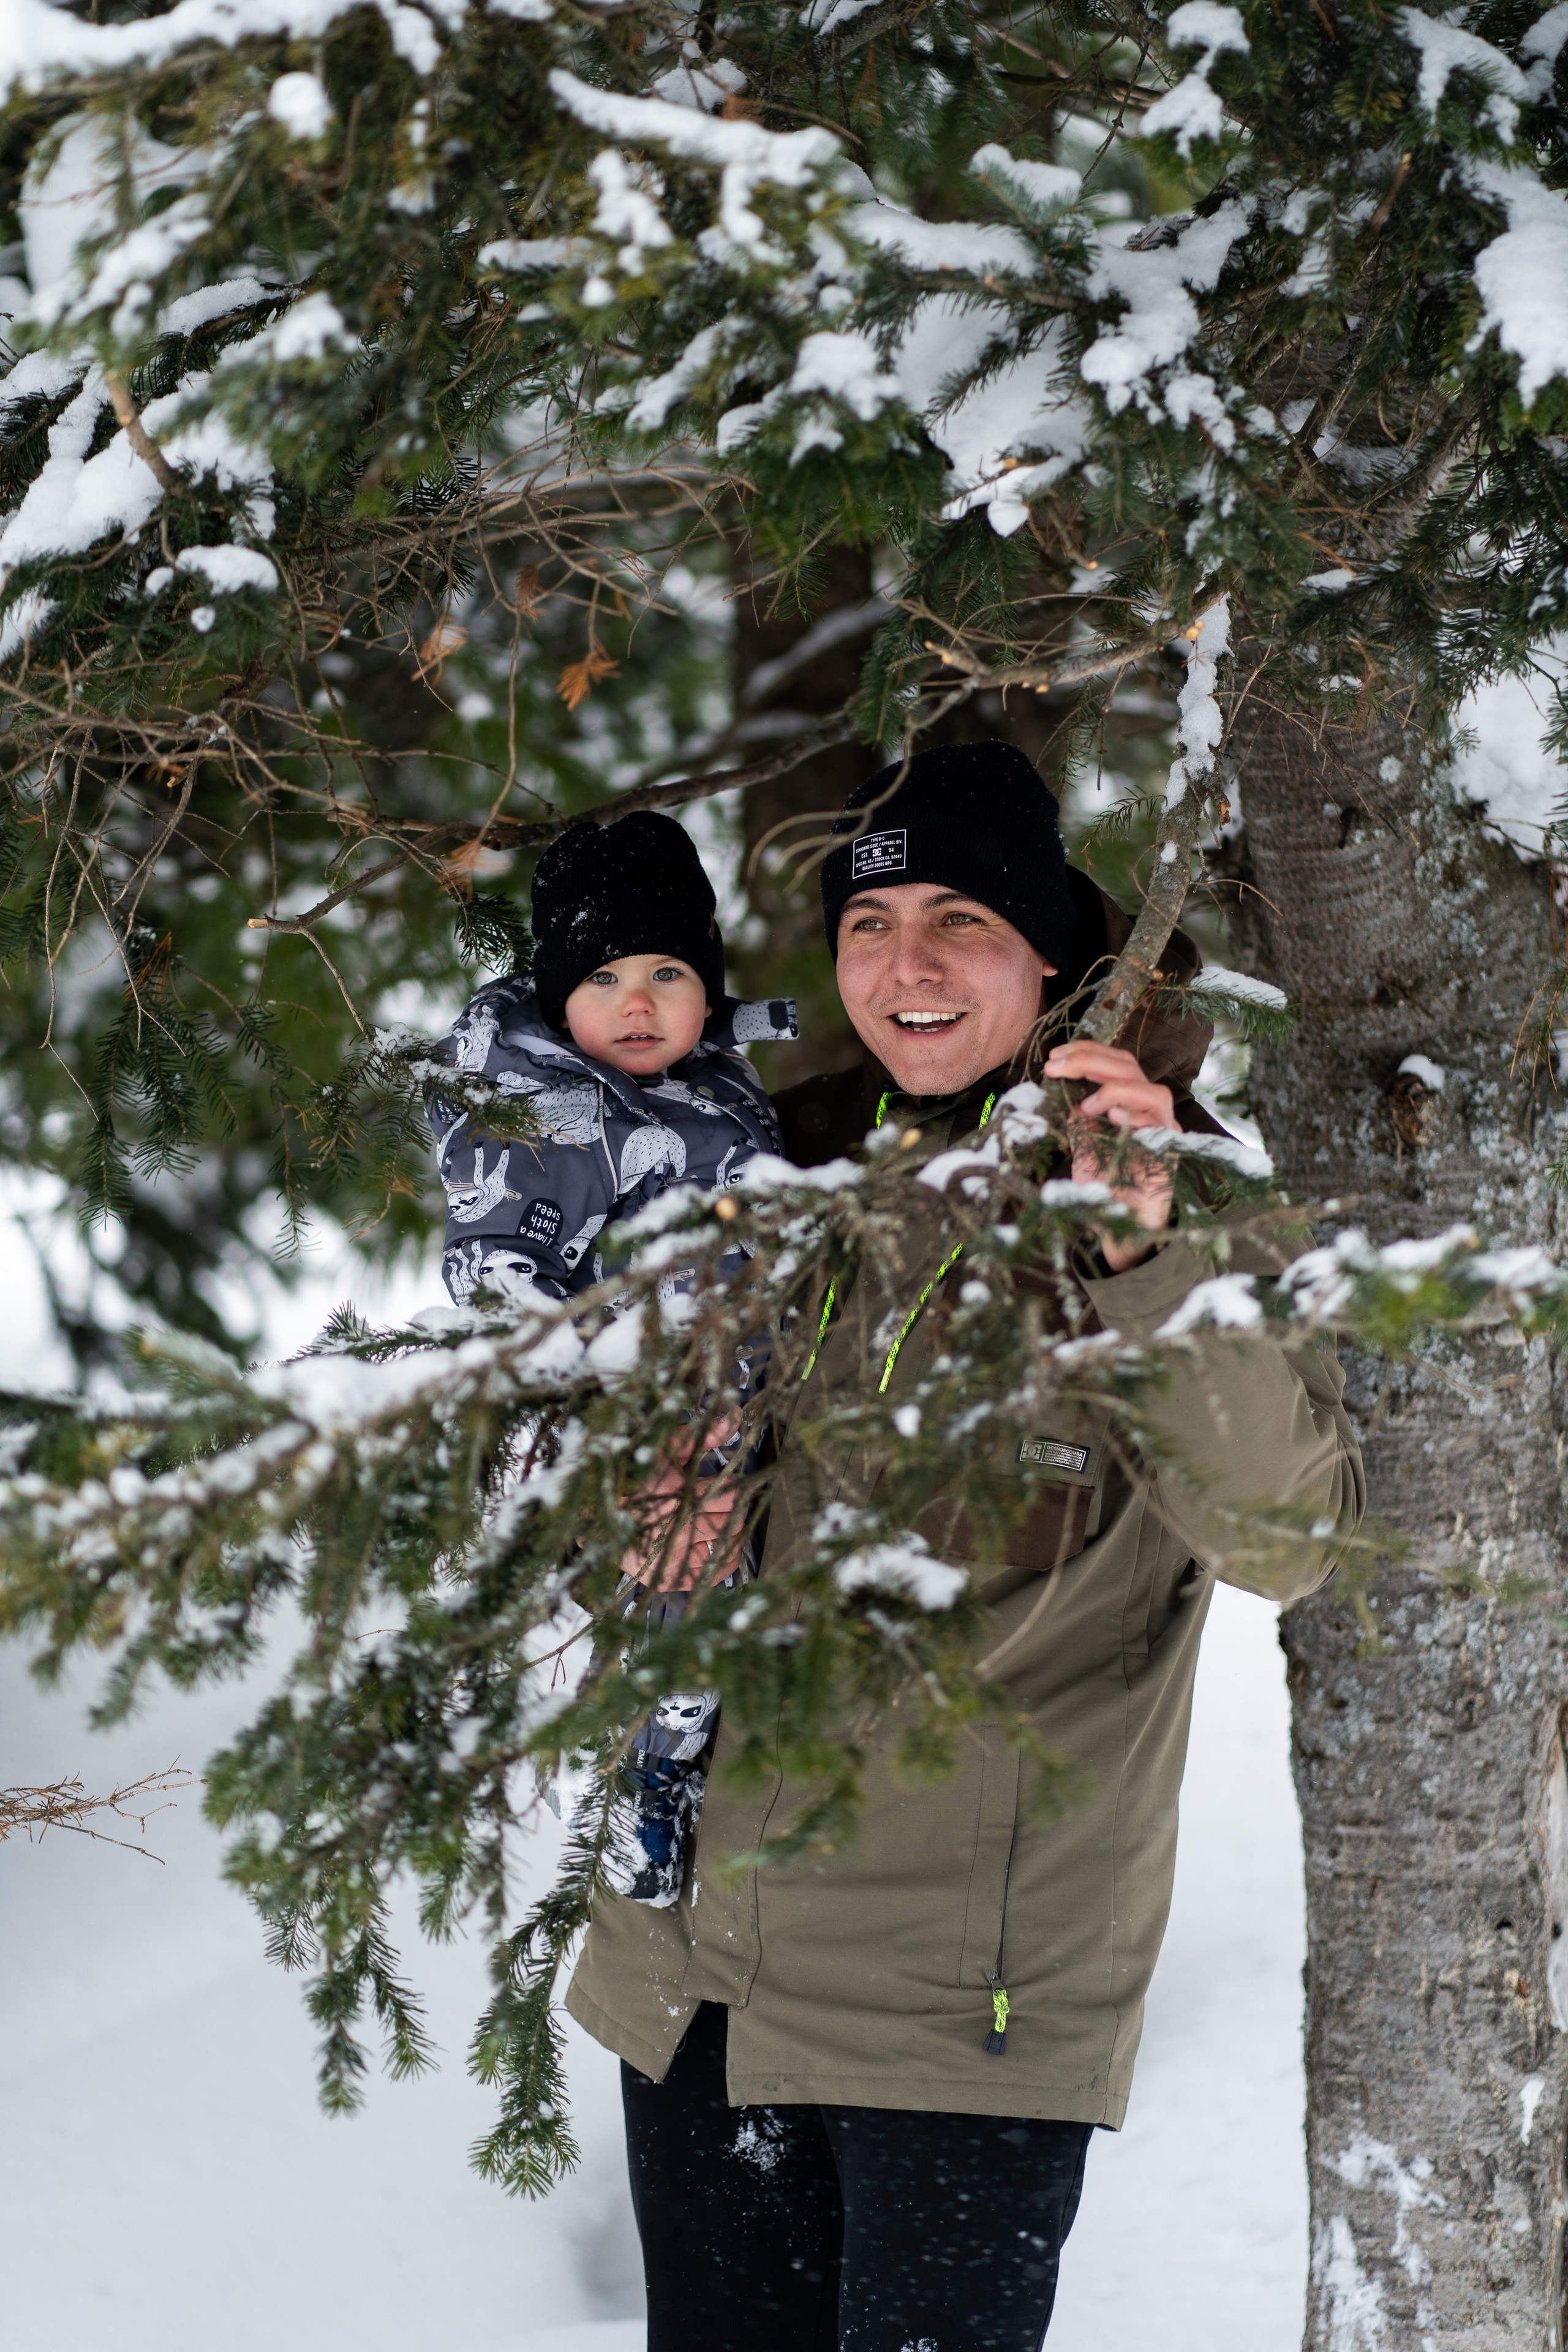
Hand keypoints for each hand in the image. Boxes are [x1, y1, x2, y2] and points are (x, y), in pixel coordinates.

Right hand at [623, 1415, 747, 1592]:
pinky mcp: (664, 1575)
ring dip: (730, 1534)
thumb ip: (703, 1436)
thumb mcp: (666, 1448)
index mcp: (679, 1493)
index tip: (734, 1486)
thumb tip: (735, 1416)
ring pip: (724, 1546)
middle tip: (727, 1505)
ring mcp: (672, 1554)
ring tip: (724, 1524)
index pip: (731, 1495)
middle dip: (733, 1510)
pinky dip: (721, 1563)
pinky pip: (707, 1573)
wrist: (594, 1510)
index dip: (737, 1489)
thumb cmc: (632, 1476)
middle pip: (731, 1520)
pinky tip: (723, 1551)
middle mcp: (678, 1527)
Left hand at [1041, 1041, 1175, 1271]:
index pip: (1114, 1063)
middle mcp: (1148, 1111)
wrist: (1119, 1227)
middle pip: (1131, 1068)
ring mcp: (1163, 1130)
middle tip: (1057, 1066)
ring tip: (1087, 1104)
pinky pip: (1161, 1124)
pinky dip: (1136, 1116)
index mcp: (1127, 1102)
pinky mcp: (1171, 1153)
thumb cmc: (1103, 1186)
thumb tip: (1067, 1092)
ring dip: (1114, 1089)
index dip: (1087, 1052)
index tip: (1055, 1056)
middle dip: (1091, 1061)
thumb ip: (1079, 1119)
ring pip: (1153, 1092)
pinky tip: (1113, 1118)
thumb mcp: (1082, 1146)